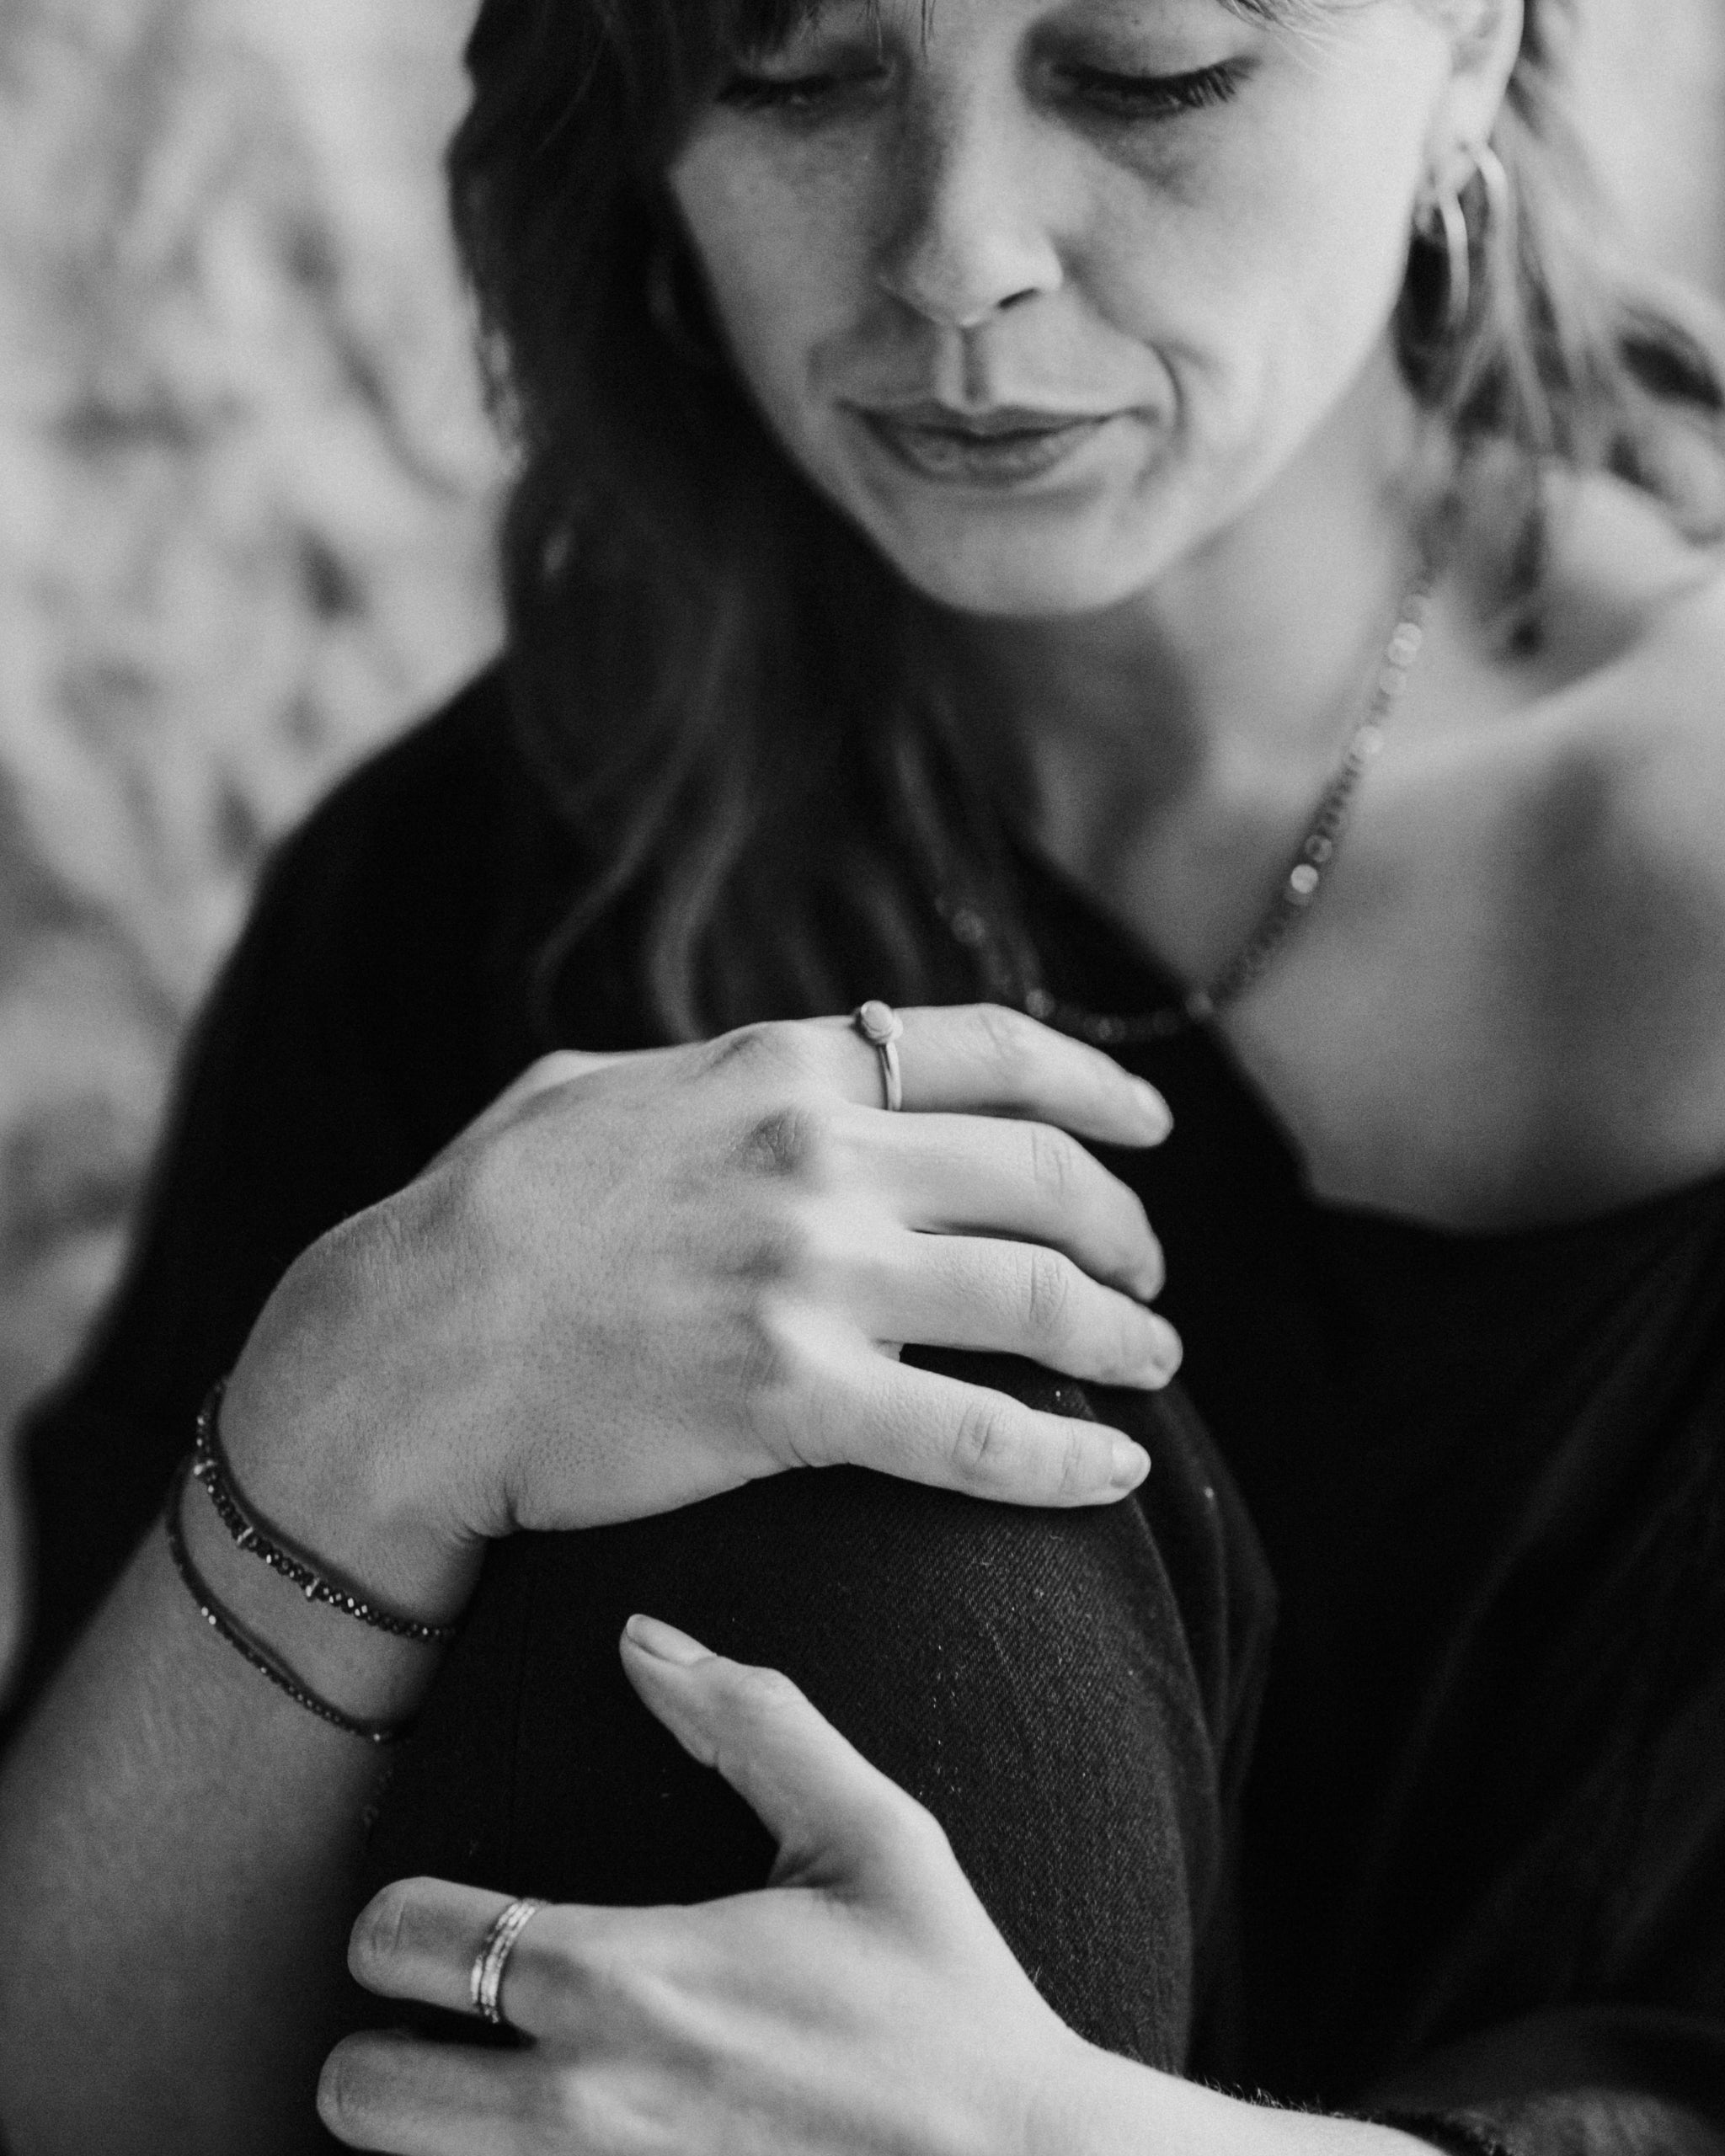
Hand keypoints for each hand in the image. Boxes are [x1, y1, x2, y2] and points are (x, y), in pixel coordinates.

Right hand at [223, 1005, 1179, 1618]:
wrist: (401, 1349)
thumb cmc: (482, 1215)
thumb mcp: (595, 1088)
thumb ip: (714, 1075)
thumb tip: (782, 1072)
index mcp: (778, 1068)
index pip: (992, 1050)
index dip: (1097, 1087)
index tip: (1150, 1126)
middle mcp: (816, 1156)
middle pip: (1041, 1176)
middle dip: (1123, 1226)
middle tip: (1148, 1273)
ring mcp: (809, 1276)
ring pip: (1037, 1299)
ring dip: (1123, 1336)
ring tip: (1153, 1365)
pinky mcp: (791, 1401)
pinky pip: (977, 1434)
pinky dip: (1067, 1458)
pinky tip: (1117, 1475)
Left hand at [320, 1615, 1095, 2155]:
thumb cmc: (947, 2000)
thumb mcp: (871, 1834)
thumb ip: (751, 1720)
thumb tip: (642, 1636)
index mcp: (624, 1977)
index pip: (400, 1938)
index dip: (396, 1916)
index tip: (439, 1912)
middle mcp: (580, 2106)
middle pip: (352, 2095)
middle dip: (375, 2047)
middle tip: (443, 2019)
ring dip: (428, 2131)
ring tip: (489, 2086)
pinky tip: (568, 2140)